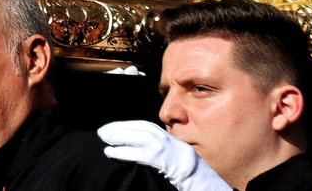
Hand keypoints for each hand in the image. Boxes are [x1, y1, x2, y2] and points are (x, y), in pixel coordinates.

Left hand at [99, 121, 231, 190]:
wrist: (209, 187)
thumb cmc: (191, 178)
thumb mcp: (174, 161)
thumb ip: (160, 153)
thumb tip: (139, 149)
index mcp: (172, 140)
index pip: (146, 127)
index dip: (127, 126)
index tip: (111, 128)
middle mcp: (172, 141)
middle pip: (142, 128)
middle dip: (120, 128)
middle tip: (101, 132)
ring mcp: (173, 151)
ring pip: (142, 137)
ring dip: (120, 136)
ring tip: (104, 139)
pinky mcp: (170, 163)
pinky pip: (145, 154)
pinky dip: (126, 152)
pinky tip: (112, 153)